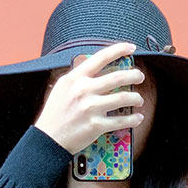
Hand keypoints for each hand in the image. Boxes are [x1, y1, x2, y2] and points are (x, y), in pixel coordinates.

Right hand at [34, 40, 145, 154]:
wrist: (48, 139)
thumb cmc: (54, 114)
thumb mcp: (62, 88)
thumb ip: (78, 78)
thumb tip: (94, 69)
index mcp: (76, 78)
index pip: (101, 57)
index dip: (119, 50)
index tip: (131, 48)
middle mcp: (84, 90)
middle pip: (118, 77)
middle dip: (134, 75)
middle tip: (139, 76)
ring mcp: (91, 108)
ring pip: (123, 98)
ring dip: (136, 98)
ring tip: (139, 99)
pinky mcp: (96, 125)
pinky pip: (121, 121)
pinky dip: (133, 120)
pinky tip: (137, 118)